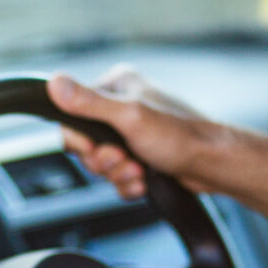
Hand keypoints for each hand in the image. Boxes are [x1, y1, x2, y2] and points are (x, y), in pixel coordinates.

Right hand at [47, 65, 222, 197]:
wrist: (214, 165)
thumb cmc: (181, 137)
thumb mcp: (129, 116)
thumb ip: (89, 102)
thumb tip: (54, 83)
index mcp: (116, 86)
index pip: (72, 114)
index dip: (80, 140)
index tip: (97, 148)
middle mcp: (122, 106)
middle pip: (85, 144)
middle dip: (105, 161)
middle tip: (125, 159)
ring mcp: (131, 133)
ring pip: (101, 164)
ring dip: (118, 174)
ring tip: (140, 170)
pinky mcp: (140, 155)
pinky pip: (117, 176)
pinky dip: (128, 183)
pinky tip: (144, 179)